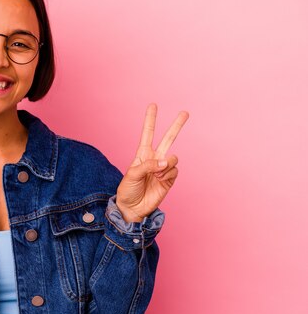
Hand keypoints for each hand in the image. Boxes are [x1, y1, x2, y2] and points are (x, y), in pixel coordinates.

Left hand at [116, 103, 188, 222]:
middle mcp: (154, 159)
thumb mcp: (132, 174)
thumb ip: (148, 165)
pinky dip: (168, 174)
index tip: (153, 105)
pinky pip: (174, 170)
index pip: (148, 133)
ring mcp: (163, 169)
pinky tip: (161, 180)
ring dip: (166, 164)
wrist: (132, 208)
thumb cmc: (127, 190)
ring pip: (173, 157)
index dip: (150, 120)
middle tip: (185, 112)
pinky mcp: (170, 179)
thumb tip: (166, 160)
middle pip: (168, 138)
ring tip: (157, 173)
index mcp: (142, 154)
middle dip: (176, 126)